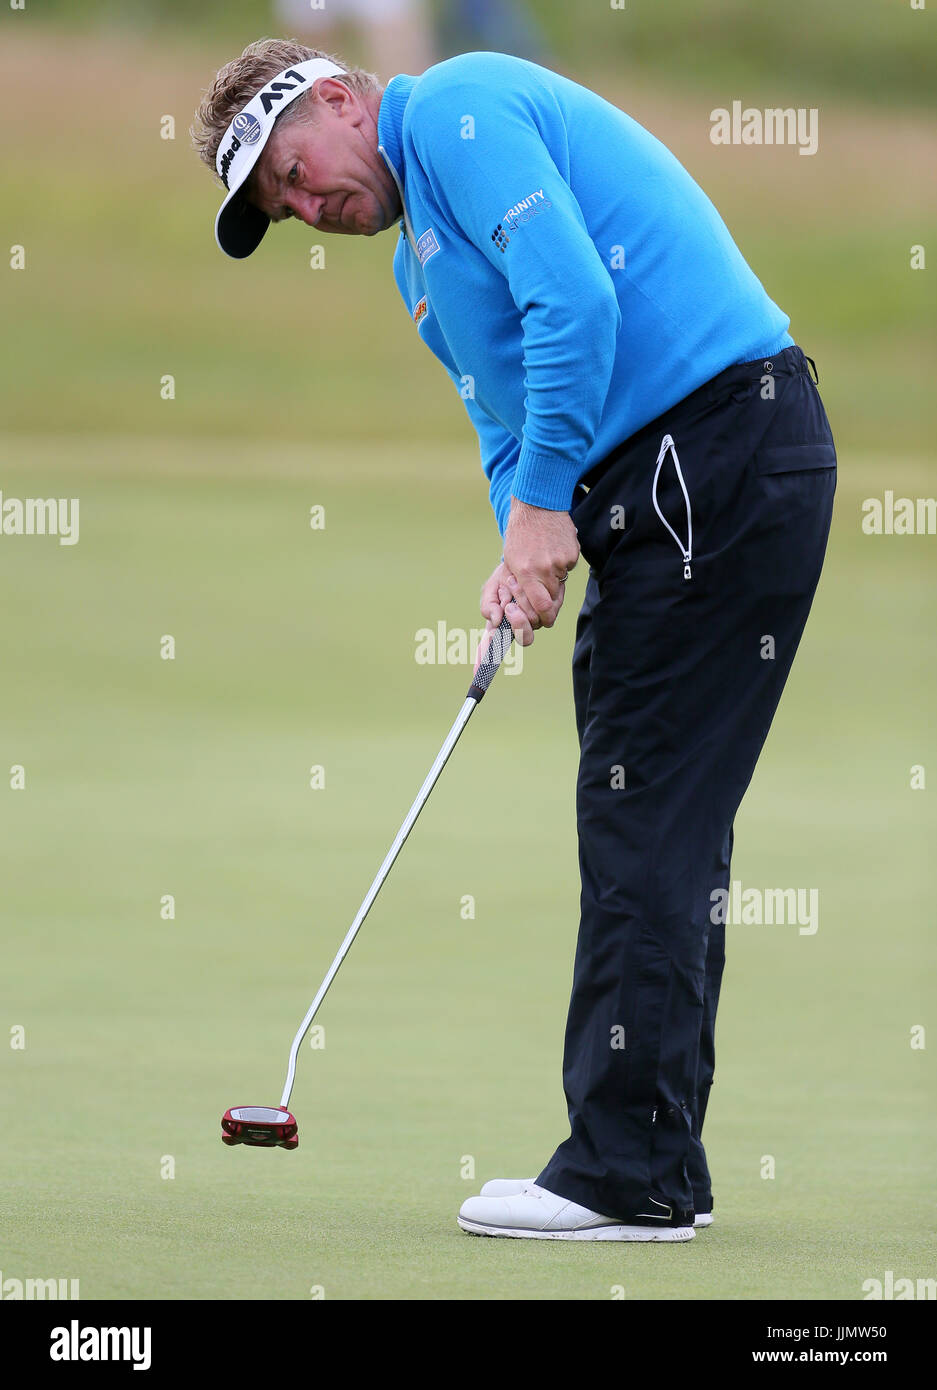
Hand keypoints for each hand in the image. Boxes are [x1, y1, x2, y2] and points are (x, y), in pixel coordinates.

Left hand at [480, 499, 579, 645]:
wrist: (537, 505)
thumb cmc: (519, 533)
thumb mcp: (512, 560)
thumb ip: (522, 584)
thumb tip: (534, 606)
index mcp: (526, 572)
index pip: (541, 606)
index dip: (544, 616)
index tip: (544, 617)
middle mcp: (545, 568)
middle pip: (553, 597)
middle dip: (549, 598)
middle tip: (543, 586)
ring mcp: (561, 560)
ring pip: (561, 582)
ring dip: (554, 577)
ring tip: (544, 557)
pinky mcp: (573, 553)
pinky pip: (568, 567)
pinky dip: (562, 562)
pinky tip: (553, 548)